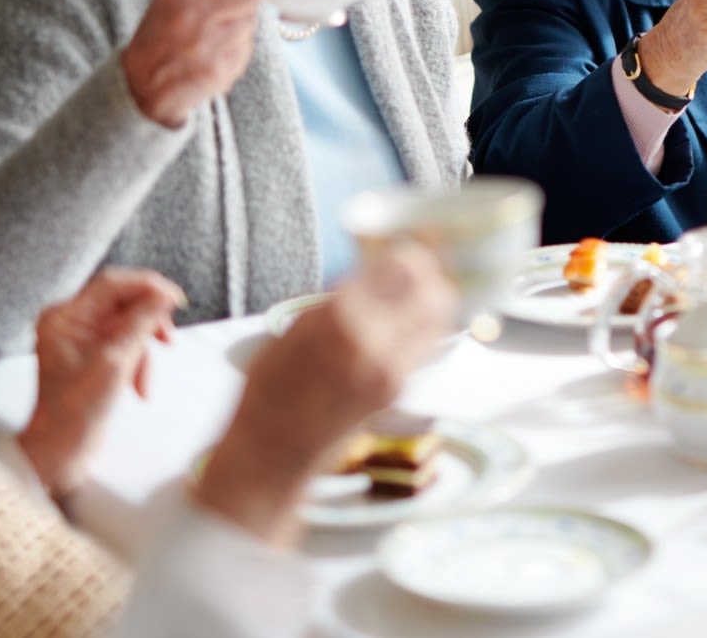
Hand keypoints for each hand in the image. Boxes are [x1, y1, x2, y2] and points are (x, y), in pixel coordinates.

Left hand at [17, 267, 183, 498]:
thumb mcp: (115, 361)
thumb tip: (164, 294)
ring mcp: (81, 339)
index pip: (111, 284)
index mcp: (64, 317)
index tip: (175, 298)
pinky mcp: (93, 356)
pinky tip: (139, 387)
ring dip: (144, 351)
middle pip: (123, 304)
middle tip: (169, 340)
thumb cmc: (76, 410)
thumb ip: (140, 322)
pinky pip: (125, 344)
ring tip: (145, 381)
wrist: (61, 451)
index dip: (147, 286)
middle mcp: (70, 322)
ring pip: (129, 326)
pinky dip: (138, 363)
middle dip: (148, 325)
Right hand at [121, 0, 260, 126]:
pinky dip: (237, 47)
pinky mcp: (222, 70)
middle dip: (243, 0)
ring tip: (217, 32)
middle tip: (228, 8)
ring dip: (241, 24)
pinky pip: (246, 48)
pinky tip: (216, 51)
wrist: (142, 84)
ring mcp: (209, 45)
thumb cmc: (161, 30)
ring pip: (251, 21)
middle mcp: (194, 17)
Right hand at [194, 243, 457, 546]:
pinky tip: (396, 328)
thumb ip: (337, 299)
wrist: (271, 456)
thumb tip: (371, 269)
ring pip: (438, 320)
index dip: (407, 253)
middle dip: (428, 276)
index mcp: (342, 320)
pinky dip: (419, 330)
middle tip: (410, 270)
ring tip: (405, 298)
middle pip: (435, 292)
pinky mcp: (398, 392)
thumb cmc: (268, 393)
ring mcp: (393, 372)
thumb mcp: (293, 331)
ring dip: (428, 302)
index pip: (404, 269)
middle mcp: (376, 345)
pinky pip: (424, 347)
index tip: (401, 250)